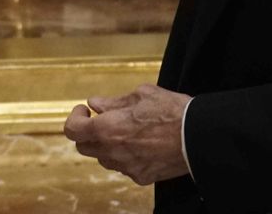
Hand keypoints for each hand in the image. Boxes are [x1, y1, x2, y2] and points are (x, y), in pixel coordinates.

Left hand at [64, 84, 192, 185]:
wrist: (199, 137)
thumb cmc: (172, 111)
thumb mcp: (141, 95)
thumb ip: (114, 102)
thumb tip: (95, 104)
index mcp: (109, 128)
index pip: (73, 130)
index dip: (75, 118)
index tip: (84, 111)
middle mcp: (113, 151)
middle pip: (84, 147)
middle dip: (88, 132)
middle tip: (101, 120)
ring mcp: (127, 167)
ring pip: (103, 159)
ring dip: (105, 145)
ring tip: (124, 131)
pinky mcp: (141, 177)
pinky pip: (123, 167)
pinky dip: (124, 156)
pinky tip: (139, 144)